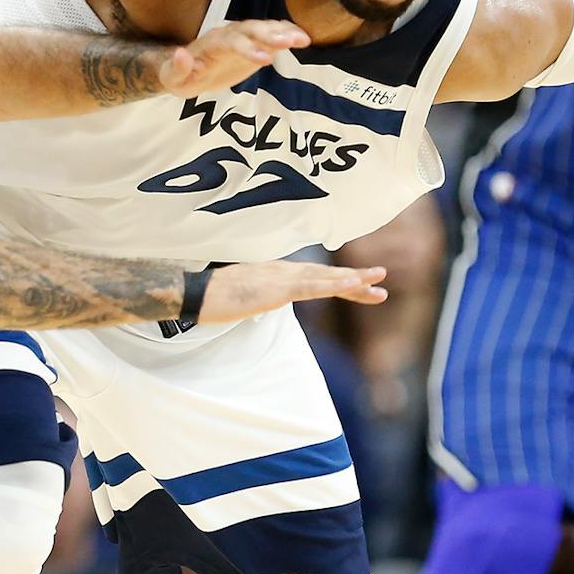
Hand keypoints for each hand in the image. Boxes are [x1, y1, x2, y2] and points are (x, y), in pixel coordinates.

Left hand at [158, 20, 309, 96]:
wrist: (188, 71)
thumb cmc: (180, 77)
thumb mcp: (173, 79)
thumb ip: (178, 69)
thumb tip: (181, 54)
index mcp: (211, 44)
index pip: (230, 42)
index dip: (248, 49)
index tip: (265, 61)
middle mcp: (229, 35)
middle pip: (251, 30)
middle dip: (270, 35)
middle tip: (292, 42)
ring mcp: (243, 37)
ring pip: (264, 29)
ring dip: (283, 32)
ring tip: (303, 39)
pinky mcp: (254, 43)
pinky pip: (272, 34)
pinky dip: (286, 33)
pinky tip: (303, 38)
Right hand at [196, 262, 387, 323]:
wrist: (192, 292)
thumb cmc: (209, 296)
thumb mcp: (239, 296)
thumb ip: (253, 296)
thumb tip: (256, 302)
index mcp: (273, 273)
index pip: (311, 277)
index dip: (336, 280)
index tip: (358, 284)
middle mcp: (281, 270)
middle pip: (324, 275)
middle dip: (353, 278)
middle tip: (381, 279)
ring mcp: (280, 278)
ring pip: (324, 279)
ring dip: (354, 279)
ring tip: (379, 280)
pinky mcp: (278, 289)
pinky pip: (313, 288)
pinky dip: (336, 285)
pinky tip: (356, 284)